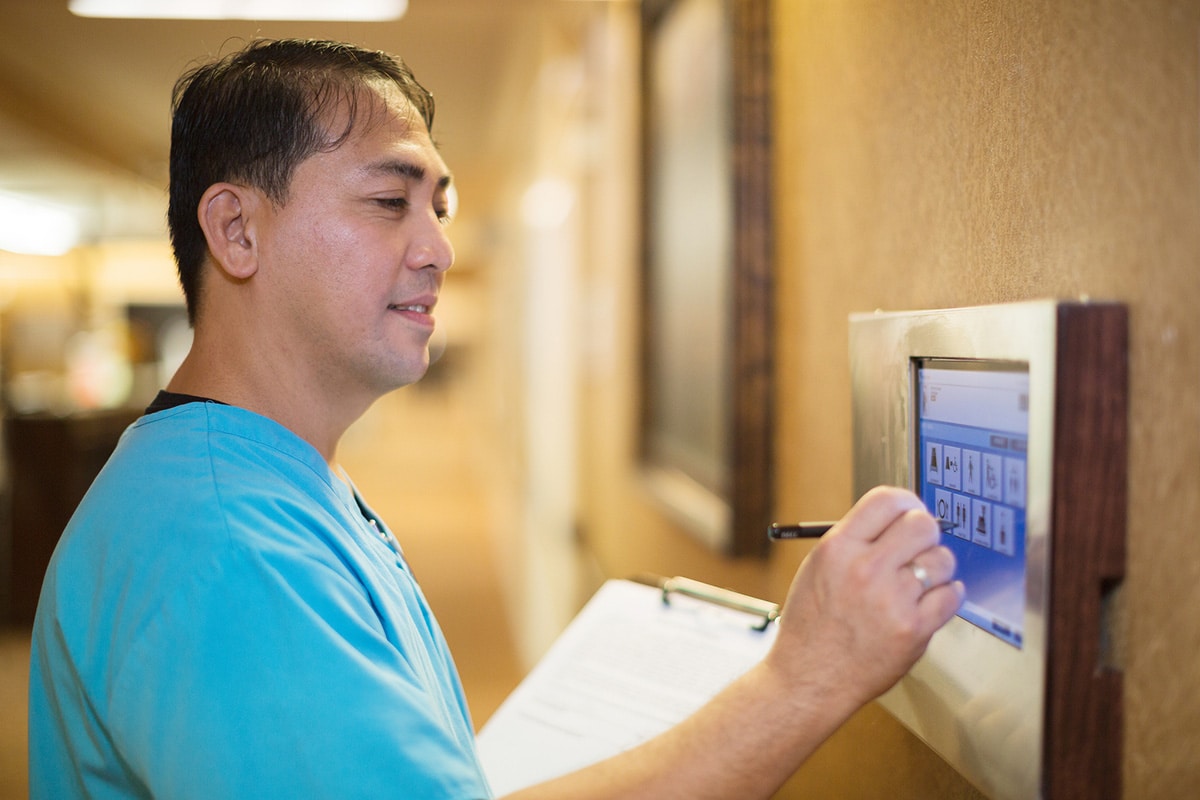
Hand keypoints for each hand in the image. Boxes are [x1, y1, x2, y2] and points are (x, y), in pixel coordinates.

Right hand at [766, 486, 963, 710]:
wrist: (810, 677)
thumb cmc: (813, 624)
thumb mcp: (819, 567)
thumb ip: (856, 541)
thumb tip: (900, 520)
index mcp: (838, 548)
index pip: (887, 500)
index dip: (905, 503)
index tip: (909, 513)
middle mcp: (865, 569)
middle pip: (921, 524)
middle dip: (924, 532)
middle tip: (919, 546)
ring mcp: (892, 600)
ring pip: (942, 559)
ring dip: (936, 566)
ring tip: (919, 580)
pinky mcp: (914, 630)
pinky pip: (951, 595)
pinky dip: (946, 595)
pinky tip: (929, 600)